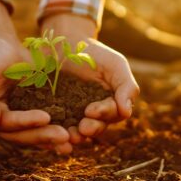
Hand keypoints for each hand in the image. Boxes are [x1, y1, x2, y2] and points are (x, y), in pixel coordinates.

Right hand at [0, 1, 72, 152]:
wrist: (0, 44)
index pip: (4, 123)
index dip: (25, 122)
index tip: (46, 117)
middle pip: (20, 135)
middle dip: (43, 135)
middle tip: (66, 136)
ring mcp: (12, 121)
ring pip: (32, 134)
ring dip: (51, 138)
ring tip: (73, 141)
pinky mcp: (27, 115)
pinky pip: (41, 126)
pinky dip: (55, 129)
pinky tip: (73, 133)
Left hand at [41, 13, 139, 143]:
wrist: (66, 43)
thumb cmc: (95, 54)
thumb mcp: (115, 65)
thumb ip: (126, 87)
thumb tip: (127, 112)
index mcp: (112, 104)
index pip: (113, 114)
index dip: (104, 113)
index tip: (91, 110)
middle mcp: (95, 114)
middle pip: (97, 126)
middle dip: (91, 128)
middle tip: (83, 128)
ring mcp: (75, 116)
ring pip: (79, 131)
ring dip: (76, 136)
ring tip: (70, 136)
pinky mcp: (56, 114)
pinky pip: (59, 127)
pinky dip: (58, 133)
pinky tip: (53, 137)